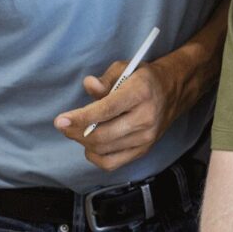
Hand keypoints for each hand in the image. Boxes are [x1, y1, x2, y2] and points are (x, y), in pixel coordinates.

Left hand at [53, 59, 181, 171]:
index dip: (80, 118)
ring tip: (78, 130)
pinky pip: (111, 163)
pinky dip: (95, 156)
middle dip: (76, 132)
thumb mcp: (125, 68)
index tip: (60, 120)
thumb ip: (105, 78)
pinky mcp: (143, 150)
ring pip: (104, 150)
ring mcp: (146, 138)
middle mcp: (145, 118)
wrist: (172, 92)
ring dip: (84, 142)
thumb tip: (89, 86)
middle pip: (102, 135)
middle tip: (64, 125)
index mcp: (140, 93)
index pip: (106, 110)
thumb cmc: (143, 79)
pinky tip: (91, 144)